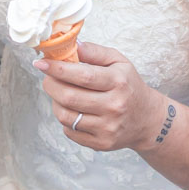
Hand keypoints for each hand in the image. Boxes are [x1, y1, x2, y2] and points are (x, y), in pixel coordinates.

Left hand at [36, 42, 164, 151]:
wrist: (147, 119)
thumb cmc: (129, 86)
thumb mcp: (119, 62)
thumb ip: (95, 52)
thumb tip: (72, 45)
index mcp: (118, 82)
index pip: (82, 76)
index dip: (57, 69)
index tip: (41, 63)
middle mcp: (114, 106)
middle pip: (69, 97)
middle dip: (51, 85)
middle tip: (48, 78)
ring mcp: (108, 128)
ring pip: (65, 116)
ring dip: (55, 102)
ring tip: (61, 94)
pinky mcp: (101, 144)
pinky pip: (70, 131)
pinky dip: (65, 119)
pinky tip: (73, 110)